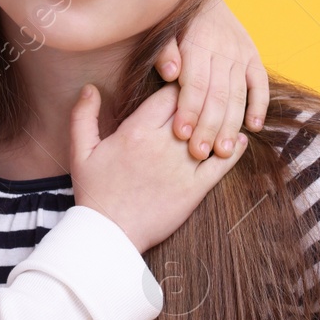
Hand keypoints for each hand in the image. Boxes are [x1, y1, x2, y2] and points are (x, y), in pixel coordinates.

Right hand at [69, 82, 242, 253]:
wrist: (109, 234)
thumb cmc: (94, 192)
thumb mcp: (80, 152)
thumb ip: (83, 116)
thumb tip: (90, 88)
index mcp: (136, 131)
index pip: (170, 94)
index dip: (179, 86)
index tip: (182, 85)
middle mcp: (163, 145)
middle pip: (193, 109)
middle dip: (200, 100)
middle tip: (206, 97)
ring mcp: (182, 167)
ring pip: (211, 132)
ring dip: (220, 121)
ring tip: (226, 114)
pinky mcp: (195, 189)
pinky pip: (222, 164)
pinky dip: (233, 150)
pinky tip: (238, 141)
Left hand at [156, 0, 268, 160]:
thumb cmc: (173, 20)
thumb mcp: (162, 29)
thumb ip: (164, 52)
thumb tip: (170, 74)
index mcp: (197, 43)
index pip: (195, 83)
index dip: (189, 110)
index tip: (182, 134)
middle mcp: (223, 49)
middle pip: (218, 95)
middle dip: (209, 126)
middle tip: (201, 153)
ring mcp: (241, 53)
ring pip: (238, 94)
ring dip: (232, 124)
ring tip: (224, 151)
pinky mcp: (253, 55)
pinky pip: (260, 83)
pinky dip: (259, 104)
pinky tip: (254, 126)